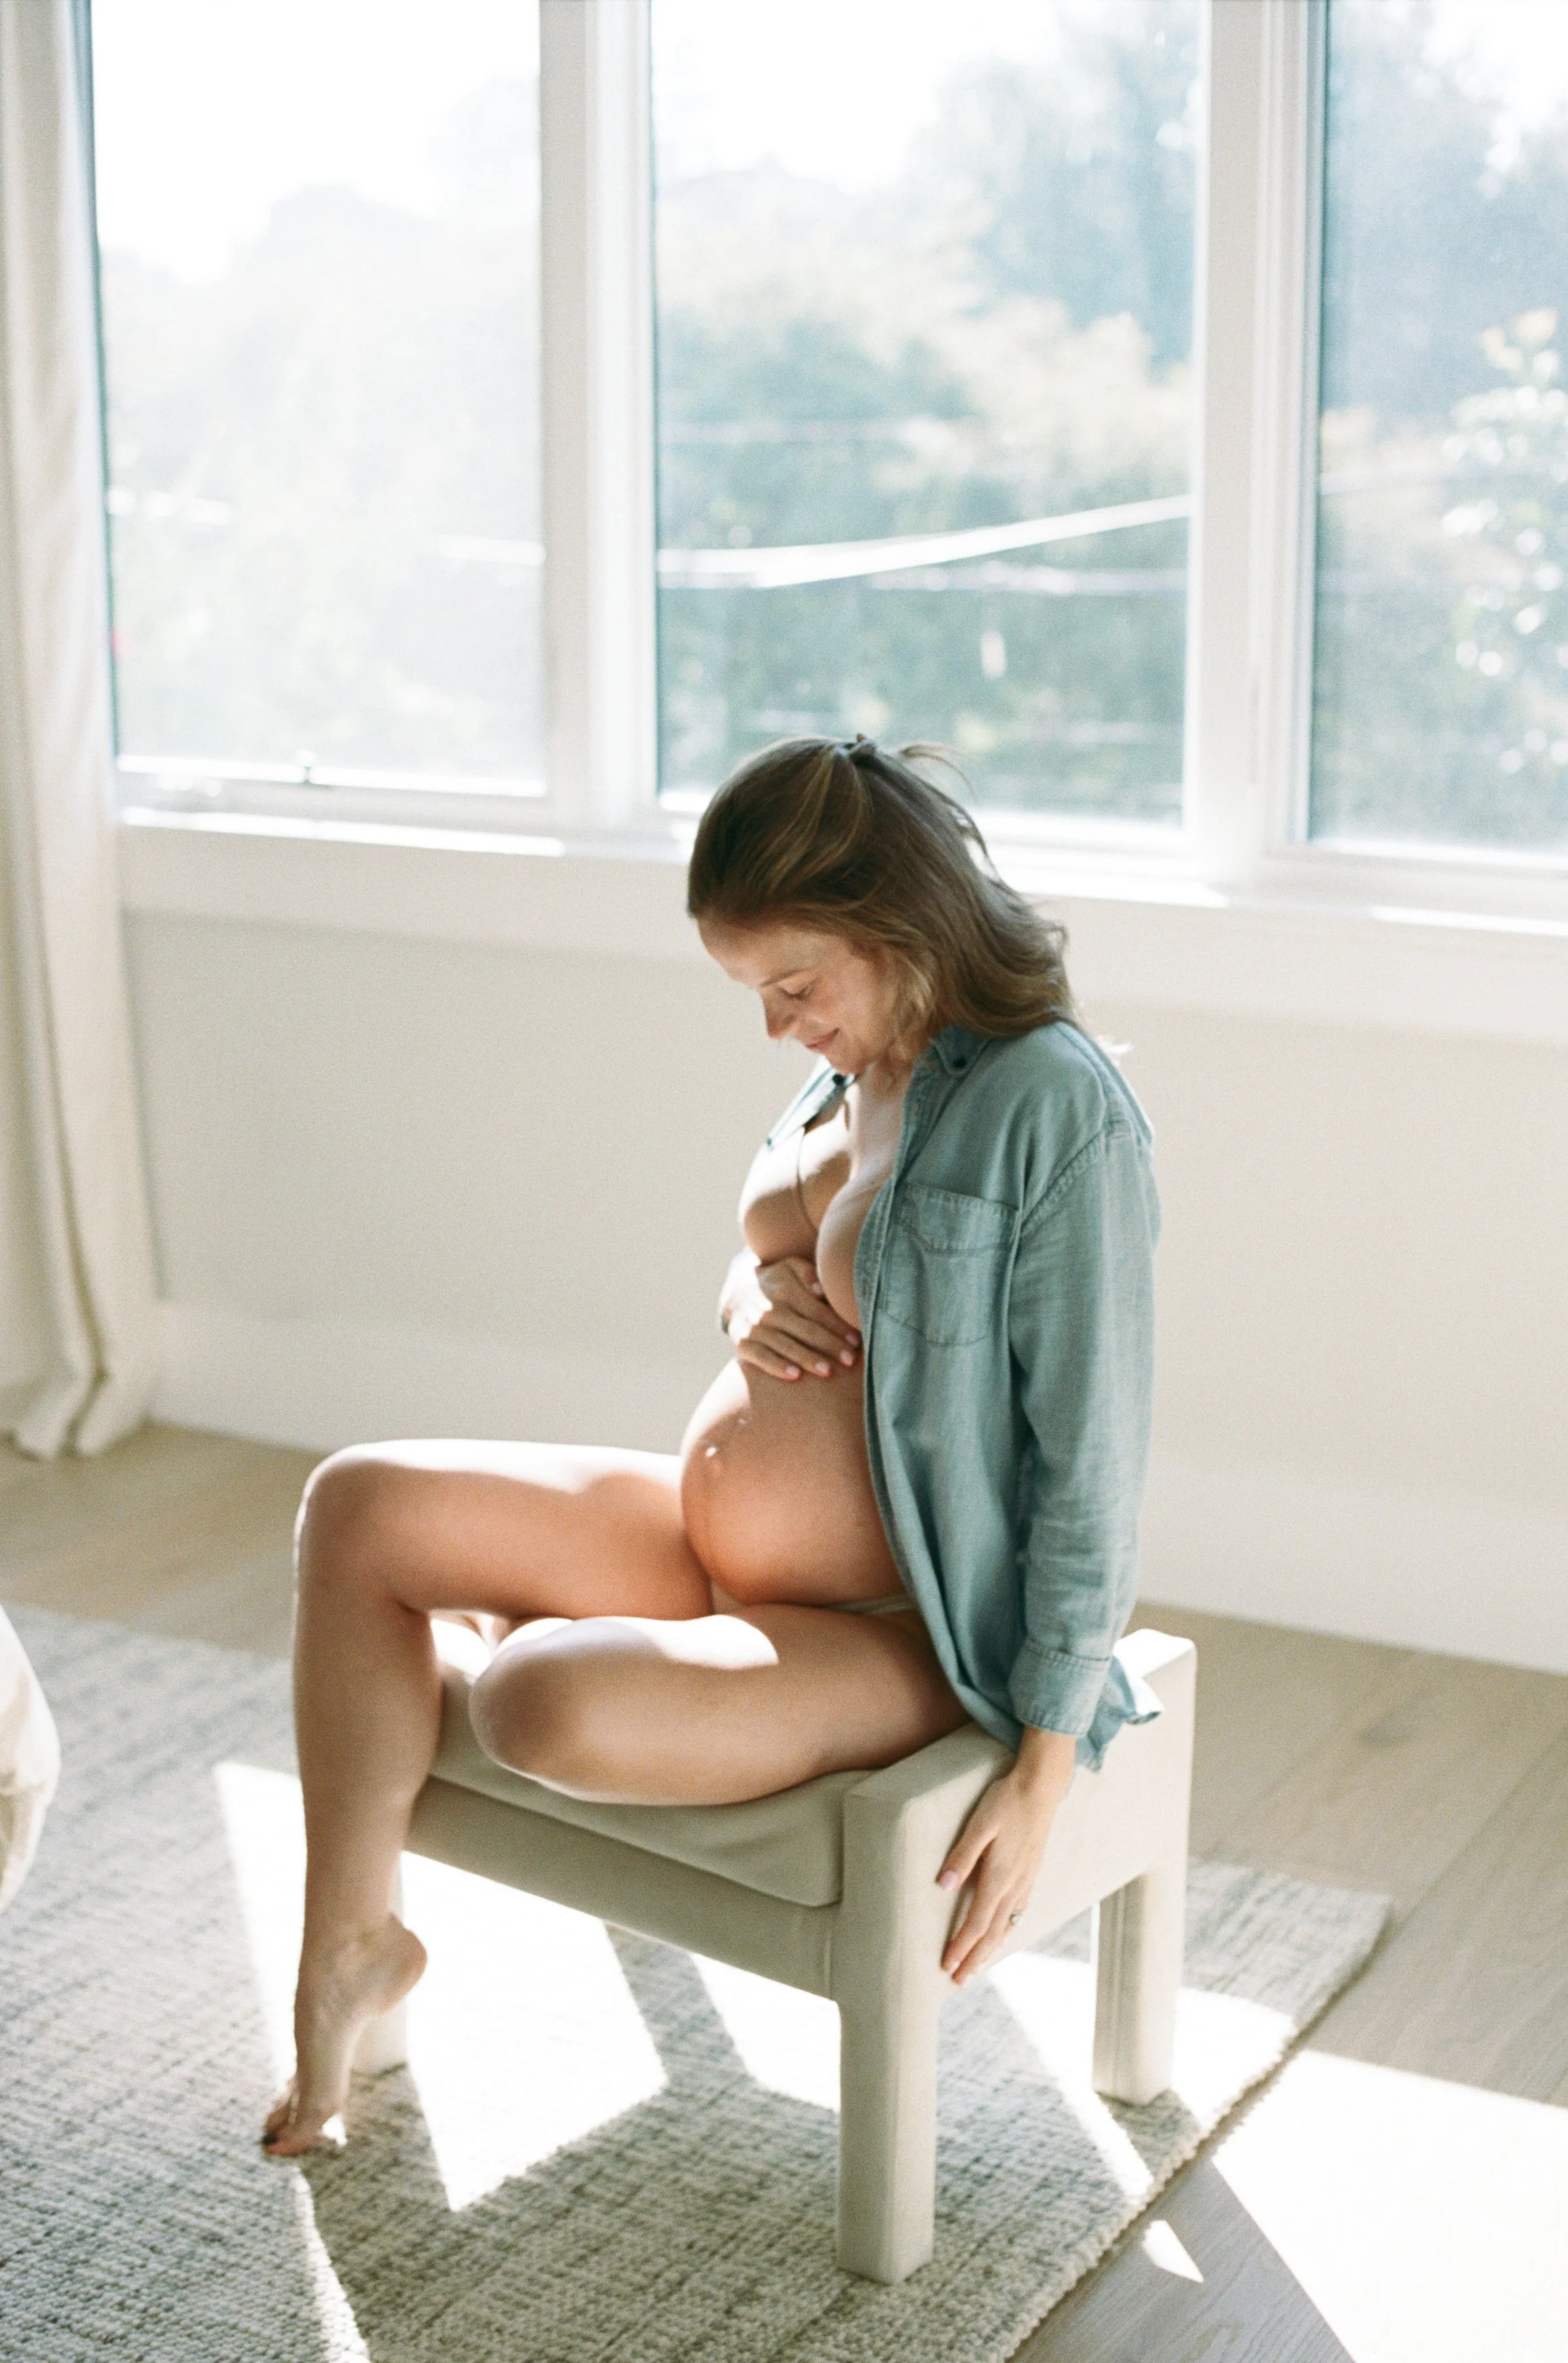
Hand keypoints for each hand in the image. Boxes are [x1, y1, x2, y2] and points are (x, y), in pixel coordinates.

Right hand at [720, 1252, 860, 1380]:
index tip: (856, 1341)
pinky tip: (795, 1376)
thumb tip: (821, 1291)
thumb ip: (809, 1274)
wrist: (736, 1292)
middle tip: (850, 1360)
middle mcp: (770, 1310)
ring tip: (828, 1371)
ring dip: (808, 1359)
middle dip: (830, 1346)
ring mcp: (754, 1328)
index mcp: (786, 1291)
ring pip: (786, 1346)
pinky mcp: (742, 1343)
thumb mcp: (791, 1267)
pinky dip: (777, 1367)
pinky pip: (761, 1357)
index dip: (838, 1327)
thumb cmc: (777, 1281)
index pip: (817, 1312)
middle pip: (805, 1330)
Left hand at [936, 1727, 1075, 1983]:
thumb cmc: (1006, 1801)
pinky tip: (1001, 1933)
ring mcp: (1026, 1881)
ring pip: (1007, 1925)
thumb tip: (943, 1885)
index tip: (947, 1966)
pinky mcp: (1031, 1873)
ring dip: (990, 1948)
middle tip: (958, 1980)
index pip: (977, 1922)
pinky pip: (1018, 1912)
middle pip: (993, 1932)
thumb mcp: (979, 1823)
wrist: (1041, 1788)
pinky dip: (1006, 1930)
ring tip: (976, 1966)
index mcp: (1000, 1875)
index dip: (962, 1946)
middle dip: (974, 1958)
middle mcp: (1015, 1884)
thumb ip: (962, 1855)